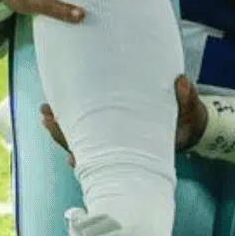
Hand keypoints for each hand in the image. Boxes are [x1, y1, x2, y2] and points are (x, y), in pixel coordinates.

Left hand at [40, 76, 205, 165]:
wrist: (189, 127)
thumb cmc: (185, 120)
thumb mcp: (189, 110)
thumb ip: (185, 98)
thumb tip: (182, 82)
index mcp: (135, 148)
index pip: (104, 153)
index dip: (85, 150)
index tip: (70, 147)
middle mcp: (119, 148)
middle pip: (85, 148)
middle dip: (63, 135)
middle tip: (47, 117)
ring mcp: (113, 141)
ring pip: (81, 141)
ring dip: (61, 129)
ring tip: (45, 112)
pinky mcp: (110, 132)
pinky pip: (85, 132)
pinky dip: (70, 123)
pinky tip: (56, 111)